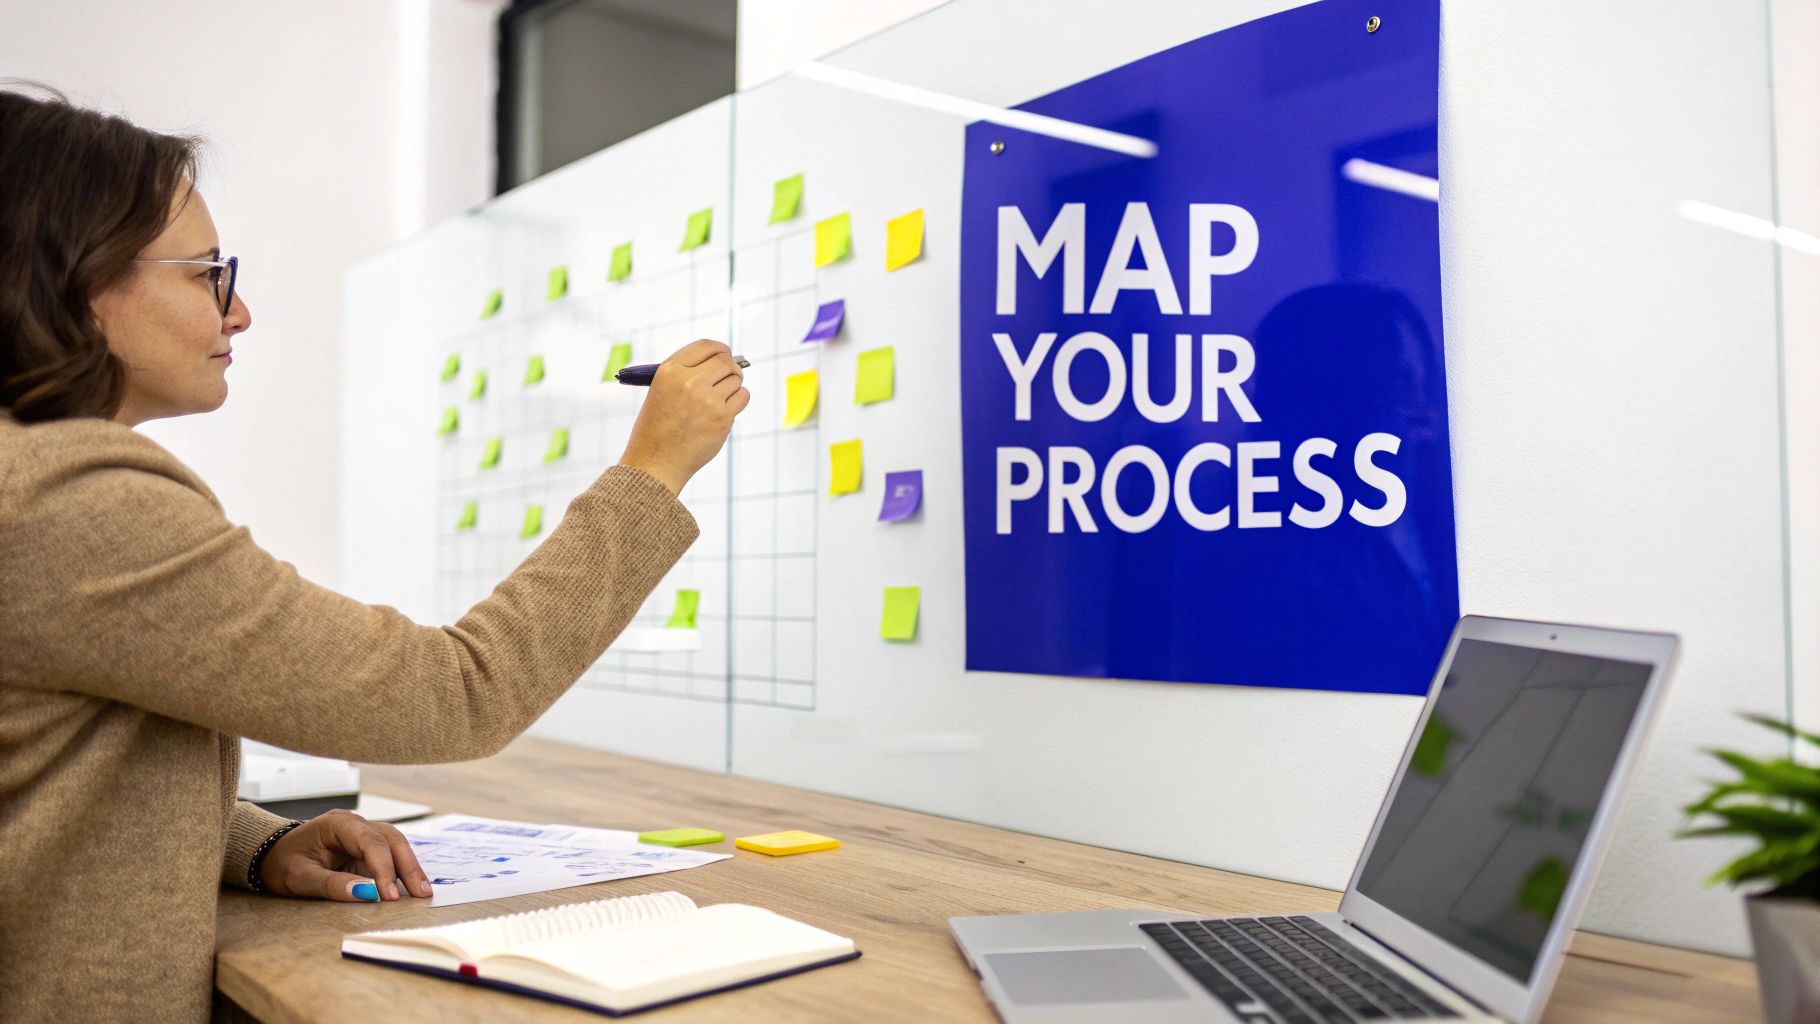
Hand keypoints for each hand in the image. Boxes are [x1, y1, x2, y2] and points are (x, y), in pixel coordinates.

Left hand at [259, 808, 432, 901]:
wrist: (270, 855)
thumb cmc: (281, 864)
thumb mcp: (300, 878)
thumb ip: (332, 885)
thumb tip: (367, 894)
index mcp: (337, 824)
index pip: (370, 843)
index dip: (384, 869)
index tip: (390, 896)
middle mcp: (355, 823)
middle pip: (391, 839)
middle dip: (408, 866)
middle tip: (421, 893)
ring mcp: (361, 833)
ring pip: (395, 845)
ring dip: (409, 867)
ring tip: (422, 892)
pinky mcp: (364, 848)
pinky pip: (388, 856)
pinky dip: (400, 871)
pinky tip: (410, 888)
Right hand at [618, 339, 748, 493]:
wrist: (655, 463)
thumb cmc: (657, 427)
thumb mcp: (661, 391)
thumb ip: (686, 373)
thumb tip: (722, 359)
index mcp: (669, 371)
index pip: (705, 346)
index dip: (719, 349)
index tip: (725, 354)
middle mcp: (688, 382)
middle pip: (725, 361)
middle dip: (730, 368)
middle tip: (728, 377)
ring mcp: (706, 400)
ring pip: (736, 379)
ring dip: (733, 386)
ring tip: (719, 400)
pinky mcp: (721, 417)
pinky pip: (742, 397)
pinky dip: (738, 400)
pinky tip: (725, 410)